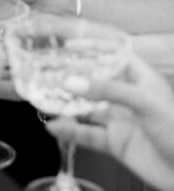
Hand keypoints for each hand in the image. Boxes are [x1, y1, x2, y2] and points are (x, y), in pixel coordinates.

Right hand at [47, 53, 173, 190]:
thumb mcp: (144, 103)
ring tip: (46, 100)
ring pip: (88, 110)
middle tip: (49, 74)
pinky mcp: (116, 144)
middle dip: (74, 79)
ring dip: (68, 106)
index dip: (94, 49)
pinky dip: (70, 132)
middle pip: (96, 83)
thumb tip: (73, 82)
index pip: (114, 57)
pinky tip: (56, 127)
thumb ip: (107, 91)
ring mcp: (121, 121)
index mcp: (141, 80)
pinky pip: (88, 135)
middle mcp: (129, 99)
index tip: (70, 46)